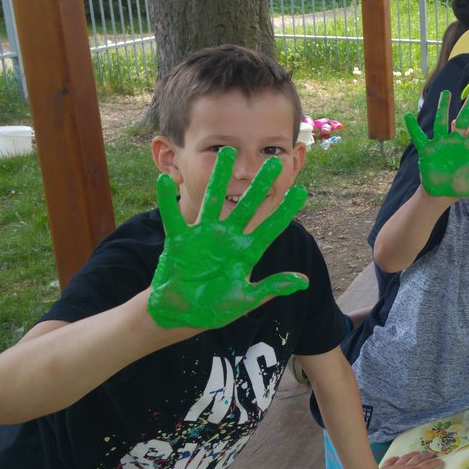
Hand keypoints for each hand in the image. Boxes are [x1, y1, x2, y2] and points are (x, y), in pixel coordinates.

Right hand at [148, 147, 308, 328]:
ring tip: (225, 154)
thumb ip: (272, 288)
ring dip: (218, 178)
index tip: (302, 191)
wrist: (181, 314)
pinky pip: (172, 217)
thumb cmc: (214, 308)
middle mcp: (228, 238)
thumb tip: (304, 281)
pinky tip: (164, 180)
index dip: (285, 211)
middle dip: (259, 185)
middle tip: (272, 163)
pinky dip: (166, 199)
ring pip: (212, 200)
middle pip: (246, 206)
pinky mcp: (179, 241)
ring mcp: (203, 236)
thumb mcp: (246, 300)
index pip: (271, 228)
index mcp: (246, 251)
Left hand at [375, 451, 443, 468]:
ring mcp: (395, 466)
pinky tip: (398, 457)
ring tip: (419, 452)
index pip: (425, 466)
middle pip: (417, 459)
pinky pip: (393, 460)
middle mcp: (405, 467)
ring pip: (406, 457)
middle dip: (426, 456)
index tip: (440, 460)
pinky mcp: (386, 467)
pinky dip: (397, 458)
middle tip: (432, 453)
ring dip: (414, 454)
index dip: (433, 463)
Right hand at [407, 90, 468, 197]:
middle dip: (468, 106)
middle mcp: (455, 141)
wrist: (443, 194)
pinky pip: (419, 137)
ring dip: (443, 108)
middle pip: (463, 120)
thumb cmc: (462, 186)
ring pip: (442, 122)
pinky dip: (413, 128)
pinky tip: (408, 116)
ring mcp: (441, 144)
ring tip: (446, 94)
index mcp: (468, 147)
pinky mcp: (427, 150)